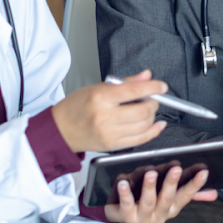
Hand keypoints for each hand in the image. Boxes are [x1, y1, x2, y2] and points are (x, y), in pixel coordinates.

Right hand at [50, 70, 165, 152]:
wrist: (60, 130)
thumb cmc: (75, 107)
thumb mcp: (97, 87)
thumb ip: (125, 82)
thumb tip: (146, 76)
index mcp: (100, 97)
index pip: (134, 90)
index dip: (152, 88)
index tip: (161, 86)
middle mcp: (105, 116)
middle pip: (142, 111)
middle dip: (153, 103)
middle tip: (153, 98)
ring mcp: (109, 133)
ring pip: (143, 126)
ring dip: (153, 117)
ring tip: (149, 110)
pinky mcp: (112, 146)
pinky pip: (139, 140)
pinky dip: (152, 132)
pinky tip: (157, 125)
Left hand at [103, 166, 217, 222]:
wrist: (121, 212)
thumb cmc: (147, 201)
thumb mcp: (170, 197)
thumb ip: (191, 194)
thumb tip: (213, 193)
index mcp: (171, 209)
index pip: (186, 196)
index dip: (194, 185)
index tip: (203, 172)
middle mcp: (159, 215)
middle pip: (167, 199)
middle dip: (172, 184)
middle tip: (176, 169)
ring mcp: (143, 218)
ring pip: (148, 202)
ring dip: (150, 187)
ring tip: (151, 173)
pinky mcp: (126, 216)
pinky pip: (126, 205)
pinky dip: (126, 194)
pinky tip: (124, 182)